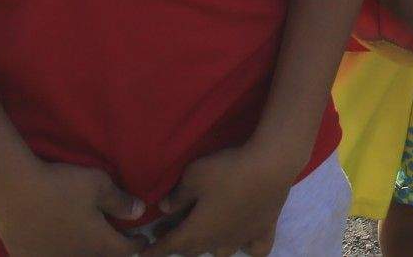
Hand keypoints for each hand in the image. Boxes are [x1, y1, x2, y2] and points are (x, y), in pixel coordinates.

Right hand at [0, 158, 141, 256]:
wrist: (14, 192)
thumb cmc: (61, 185)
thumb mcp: (99, 185)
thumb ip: (120, 201)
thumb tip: (139, 212)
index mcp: (98, 242)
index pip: (125, 250)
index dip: (136, 244)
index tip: (141, 240)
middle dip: (111, 251)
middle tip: (115, 239)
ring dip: (85, 252)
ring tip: (87, 241)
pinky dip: (58, 253)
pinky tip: (56, 243)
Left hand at [150, 141, 290, 256]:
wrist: (270, 165)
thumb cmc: (226, 170)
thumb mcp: (193, 176)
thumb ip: (177, 196)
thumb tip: (165, 209)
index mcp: (196, 232)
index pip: (169, 246)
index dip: (154, 250)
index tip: (143, 253)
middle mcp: (218, 242)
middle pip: (192, 250)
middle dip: (178, 243)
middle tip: (168, 229)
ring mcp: (242, 238)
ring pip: (220, 252)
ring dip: (208, 245)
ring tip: (205, 233)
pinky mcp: (264, 230)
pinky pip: (255, 249)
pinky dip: (248, 248)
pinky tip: (246, 241)